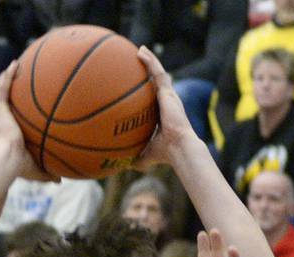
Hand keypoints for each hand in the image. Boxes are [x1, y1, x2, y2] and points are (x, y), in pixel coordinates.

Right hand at [0, 62, 57, 181]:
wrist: (7, 160)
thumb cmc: (19, 168)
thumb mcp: (36, 170)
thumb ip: (47, 173)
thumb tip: (60, 181)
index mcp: (6, 137)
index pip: (9, 124)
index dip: (12, 116)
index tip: (21, 110)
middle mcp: (0, 125)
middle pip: (4, 106)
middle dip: (8, 95)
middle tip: (16, 85)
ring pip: (1, 94)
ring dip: (7, 80)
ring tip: (14, 67)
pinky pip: (3, 88)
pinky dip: (8, 76)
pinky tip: (15, 64)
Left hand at [133, 47, 193, 169]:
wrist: (177, 148)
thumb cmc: (163, 155)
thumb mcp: (143, 156)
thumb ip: (131, 158)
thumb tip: (115, 168)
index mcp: (162, 115)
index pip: (152, 101)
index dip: (145, 93)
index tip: (136, 88)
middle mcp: (166, 103)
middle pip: (156, 83)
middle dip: (148, 72)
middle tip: (137, 63)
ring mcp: (168, 95)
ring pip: (157, 73)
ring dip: (149, 61)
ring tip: (139, 50)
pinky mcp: (168, 91)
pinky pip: (157, 72)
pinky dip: (149, 61)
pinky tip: (140, 52)